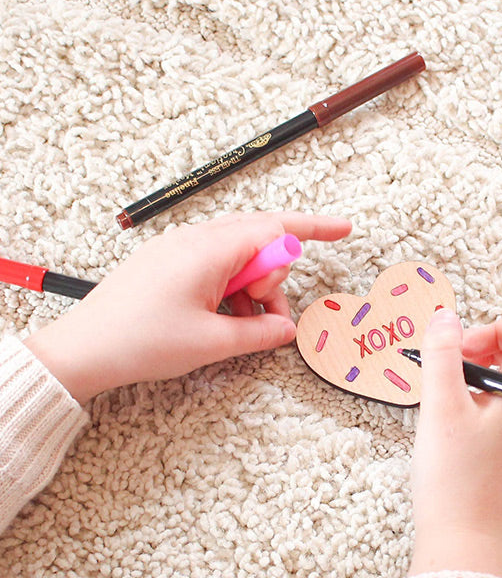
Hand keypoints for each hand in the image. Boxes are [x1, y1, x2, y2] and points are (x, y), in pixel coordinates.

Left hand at [25, 211, 351, 403]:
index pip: (275, 228)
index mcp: (210, 250)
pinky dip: (228, 287)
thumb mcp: (212, 343)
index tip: (344, 231)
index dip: (313, 229)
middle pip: (258, 238)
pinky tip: (220, 318)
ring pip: (236, 253)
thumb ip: (260, 333)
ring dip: (251, 285)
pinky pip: (212, 262)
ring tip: (240, 325)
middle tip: (269, 315)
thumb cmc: (140, 341)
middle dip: (276, 274)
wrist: (81, 350)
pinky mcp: (164, 262)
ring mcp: (176, 248)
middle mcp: (194, 239)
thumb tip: (286, 328)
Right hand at [408, 309, 501, 577]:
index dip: (494, 326)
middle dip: (493, 344)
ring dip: (492, 369)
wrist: (466, 545)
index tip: (461, 349)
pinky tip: (462, 418)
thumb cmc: (455, 482)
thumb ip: (442, 354)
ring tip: (454, 392)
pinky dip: (494, 395)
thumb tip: (446, 316)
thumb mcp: (440, 407)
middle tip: (456, 366)